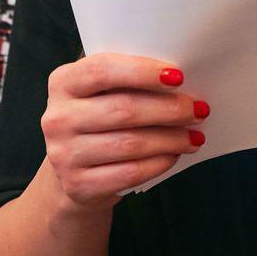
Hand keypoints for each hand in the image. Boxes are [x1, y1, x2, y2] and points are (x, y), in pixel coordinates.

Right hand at [38, 54, 207, 209]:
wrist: (73, 168)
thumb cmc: (98, 116)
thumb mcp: (101, 89)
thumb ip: (128, 76)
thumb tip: (177, 77)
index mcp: (63, 82)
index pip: (102, 70)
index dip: (142, 71)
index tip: (178, 77)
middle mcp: (57, 118)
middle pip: (123, 110)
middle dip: (168, 109)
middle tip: (198, 109)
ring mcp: (64, 155)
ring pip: (130, 144)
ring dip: (171, 139)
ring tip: (194, 135)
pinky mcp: (78, 185)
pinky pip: (130, 173)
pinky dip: (159, 163)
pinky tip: (174, 154)